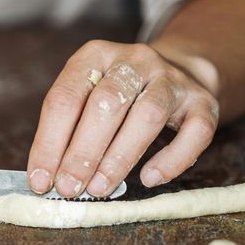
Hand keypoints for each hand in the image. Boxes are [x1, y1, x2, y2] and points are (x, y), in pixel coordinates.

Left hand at [27, 40, 218, 197]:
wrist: (178, 72)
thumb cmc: (119, 96)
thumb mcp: (86, 98)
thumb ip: (67, 132)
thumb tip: (46, 180)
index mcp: (95, 55)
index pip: (65, 98)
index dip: (49, 142)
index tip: (40, 180)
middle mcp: (134, 60)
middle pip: (106, 103)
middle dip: (83, 151)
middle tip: (69, 188)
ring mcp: (171, 78)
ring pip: (148, 115)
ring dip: (120, 157)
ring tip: (99, 189)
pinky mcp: (203, 101)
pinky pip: (194, 131)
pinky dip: (172, 159)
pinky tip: (149, 178)